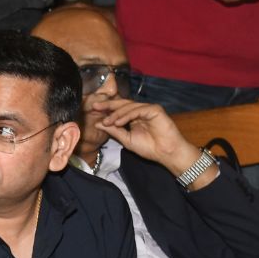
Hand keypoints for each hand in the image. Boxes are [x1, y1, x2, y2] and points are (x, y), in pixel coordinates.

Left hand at [90, 96, 209, 177]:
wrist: (165, 153)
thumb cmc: (149, 148)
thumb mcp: (126, 139)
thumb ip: (113, 131)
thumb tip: (98, 124)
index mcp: (134, 117)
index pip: (118, 110)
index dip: (106, 109)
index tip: (93, 110)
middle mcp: (141, 111)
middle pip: (122, 104)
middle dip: (108, 105)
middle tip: (95, 106)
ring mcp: (148, 109)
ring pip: (129, 107)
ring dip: (116, 114)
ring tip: (108, 122)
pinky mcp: (155, 110)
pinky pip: (138, 110)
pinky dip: (127, 115)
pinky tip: (118, 122)